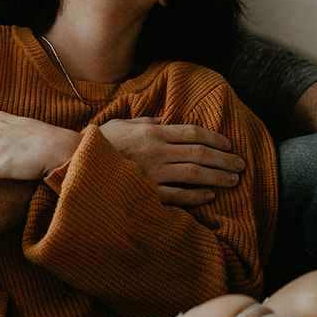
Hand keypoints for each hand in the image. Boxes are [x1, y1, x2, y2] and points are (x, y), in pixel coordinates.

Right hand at [98, 117, 243, 205]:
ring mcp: (152, 173)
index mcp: (152, 132)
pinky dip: (196, 195)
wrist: (74, 163)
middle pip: (200, 153)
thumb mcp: (122, 123)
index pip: (193, 133)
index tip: (230, 144)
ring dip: (218, 176)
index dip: (216, 138)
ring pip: (194, 174)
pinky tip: (210, 195)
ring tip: (234, 180)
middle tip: (242, 164)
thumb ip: (145, 120)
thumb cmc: (97, 143)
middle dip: (225, 158)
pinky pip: (178, 195)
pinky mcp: (146, 192)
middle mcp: (157, 151)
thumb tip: (164, 120)